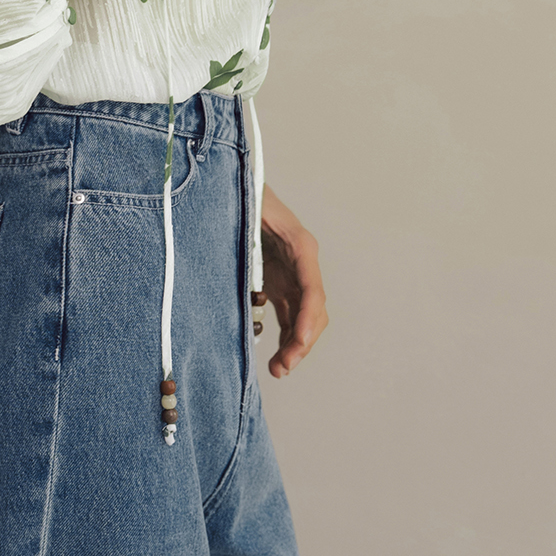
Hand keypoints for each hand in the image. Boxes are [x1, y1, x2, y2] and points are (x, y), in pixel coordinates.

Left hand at [257, 185, 327, 378]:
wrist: (241, 185)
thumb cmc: (245, 193)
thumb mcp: (249, 206)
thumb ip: (252, 223)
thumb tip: (249, 237)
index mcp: (299, 245)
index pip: (312, 288)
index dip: (309, 317)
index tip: (300, 342)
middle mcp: (302, 263)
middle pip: (314, 310)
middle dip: (302, 342)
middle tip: (282, 367)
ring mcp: (293, 275)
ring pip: (305, 318)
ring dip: (296, 346)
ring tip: (278, 370)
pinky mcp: (280, 283)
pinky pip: (290, 316)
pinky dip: (286, 337)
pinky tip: (274, 356)